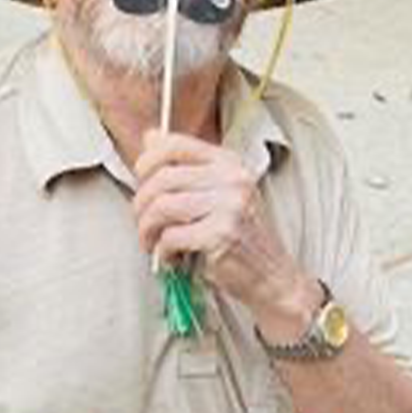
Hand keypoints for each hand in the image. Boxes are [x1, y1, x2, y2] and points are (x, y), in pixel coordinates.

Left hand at [131, 130, 312, 321]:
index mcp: (229, 163)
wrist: (271, 275)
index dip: (146, 162)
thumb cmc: (238, 236)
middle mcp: (232, 179)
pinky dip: (162, 251)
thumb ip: (184, 166)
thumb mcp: (216, 193)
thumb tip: (149, 137)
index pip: (174, 145)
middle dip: (141, 205)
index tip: (140, 182)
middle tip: (143, 224)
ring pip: (161, 207)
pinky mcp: (222, 234)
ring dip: (146, 229)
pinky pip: (170, 236)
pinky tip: (172, 258)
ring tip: (152, 242)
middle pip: (161, 178)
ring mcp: (230, 205)